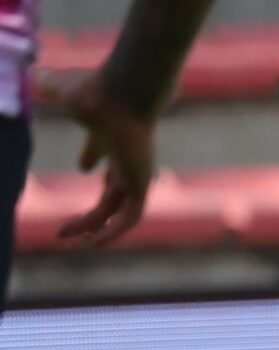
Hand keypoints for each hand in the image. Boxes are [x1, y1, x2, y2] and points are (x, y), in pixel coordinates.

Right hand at [46, 69, 160, 245]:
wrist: (119, 95)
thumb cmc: (94, 90)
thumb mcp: (64, 89)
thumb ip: (52, 85)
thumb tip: (38, 77)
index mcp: (108, 136)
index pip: (103, 152)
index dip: (91, 157)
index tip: (84, 166)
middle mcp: (124, 157)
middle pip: (111, 190)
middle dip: (92, 208)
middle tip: (69, 225)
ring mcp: (135, 173)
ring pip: (116, 209)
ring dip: (94, 225)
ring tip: (69, 237)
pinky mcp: (142, 185)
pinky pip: (131, 218)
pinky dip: (115, 231)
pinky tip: (95, 243)